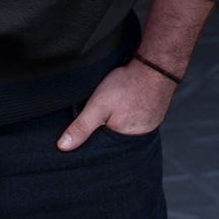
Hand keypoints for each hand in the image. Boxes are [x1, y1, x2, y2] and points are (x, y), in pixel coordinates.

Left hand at [57, 60, 176, 150]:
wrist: (155, 67)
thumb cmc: (127, 85)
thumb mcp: (98, 105)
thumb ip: (81, 127)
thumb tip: (63, 147)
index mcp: (124, 143)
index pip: (103, 151)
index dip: (92, 142)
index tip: (87, 132)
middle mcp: (139, 139)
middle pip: (115, 142)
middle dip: (105, 133)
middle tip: (103, 116)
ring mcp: (148, 127)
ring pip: (126, 131)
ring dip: (118, 124)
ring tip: (115, 110)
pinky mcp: (153, 117)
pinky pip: (137, 121)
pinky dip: (129, 116)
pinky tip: (126, 106)